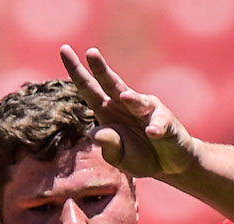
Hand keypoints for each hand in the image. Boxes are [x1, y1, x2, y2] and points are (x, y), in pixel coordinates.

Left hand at [59, 46, 199, 177]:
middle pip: (111, 83)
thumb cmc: (140, 157)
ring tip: (125, 97)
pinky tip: (152, 132)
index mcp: (107, 110)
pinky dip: (156, 127)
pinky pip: (160, 123)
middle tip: (91, 53)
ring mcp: (147, 111)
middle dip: (101, 68)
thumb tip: (94, 133)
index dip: (77, 71)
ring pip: (137, 101)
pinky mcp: (166, 122)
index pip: (89, 88)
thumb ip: (108, 145)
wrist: (169, 164)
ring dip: (132, 99)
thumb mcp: (119, 156)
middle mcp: (125, 105)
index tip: (64, 49)